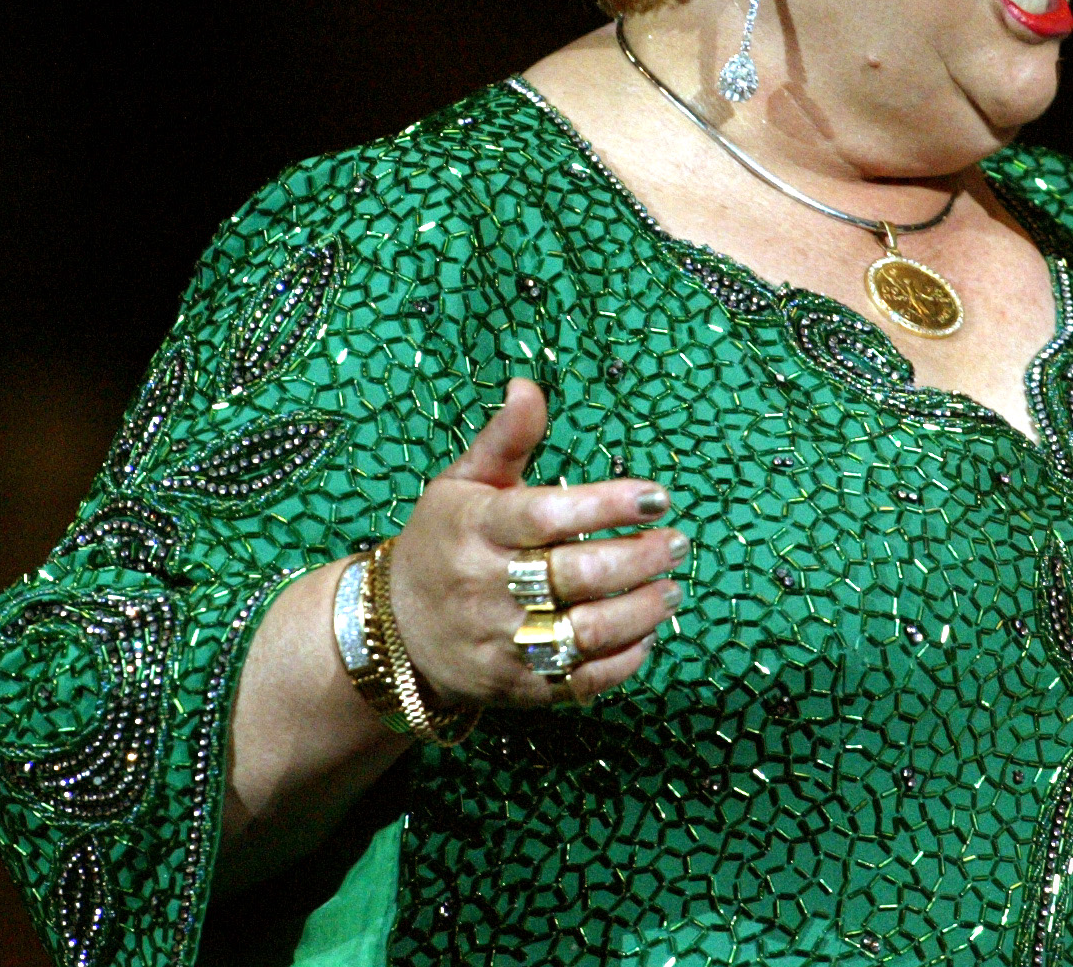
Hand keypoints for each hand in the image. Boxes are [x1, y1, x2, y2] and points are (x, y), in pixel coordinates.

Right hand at [386, 378, 688, 707]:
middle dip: (637, 559)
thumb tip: (529, 386)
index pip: (545, 516)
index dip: (604, 506)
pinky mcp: (516, 687)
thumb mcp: (462, 484)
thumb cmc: (443, 542)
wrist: (396, 631)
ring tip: (672, 589)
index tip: (655, 496)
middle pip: (573, 576)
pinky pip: (578, 683)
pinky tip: (647, 636)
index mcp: (474, 529)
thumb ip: (505, 439)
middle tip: (676, 543)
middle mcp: (485, 587)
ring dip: (640, 612)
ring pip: (582, 633)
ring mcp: (500, 642)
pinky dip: (622, 662)